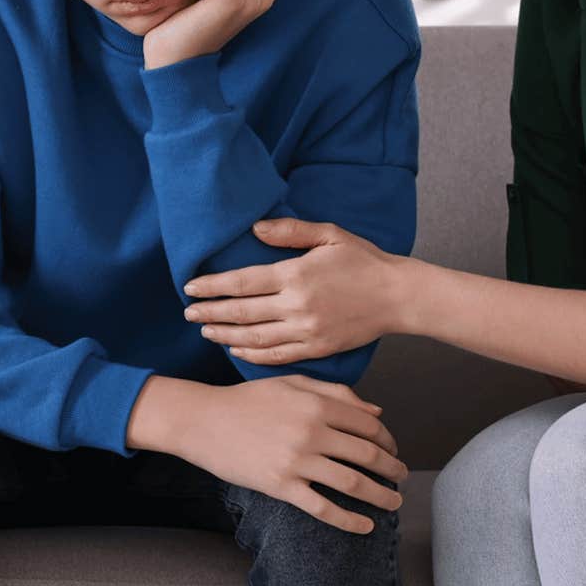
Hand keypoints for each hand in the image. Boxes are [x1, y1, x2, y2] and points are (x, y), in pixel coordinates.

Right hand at [177, 375, 408, 533]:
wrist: (204, 421)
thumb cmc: (248, 399)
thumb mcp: (292, 383)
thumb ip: (336, 393)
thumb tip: (376, 412)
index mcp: (318, 405)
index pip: (369, 426)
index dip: (389, 440)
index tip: (394, 451)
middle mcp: (312, 432)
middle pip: (368, 455)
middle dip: (392, 470)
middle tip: (402, 478)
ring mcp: (297, 461)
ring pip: (352, 483)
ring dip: (380, 496)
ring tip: (394, 503)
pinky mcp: (281, 486)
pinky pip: (323, 508)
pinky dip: (349, 520)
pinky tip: (366, 526)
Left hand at [184, 218, 404, 363]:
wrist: (398, 296)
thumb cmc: (365, 261)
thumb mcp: (329, 234)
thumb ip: (290, 231)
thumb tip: (255, 229)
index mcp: (296, 274)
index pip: (242, 282)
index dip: (212, 286)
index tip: (190, 288)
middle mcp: (297, 306)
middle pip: (242, 312)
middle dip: (210, 312)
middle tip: (188, 314)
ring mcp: (307, 331)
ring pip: (254, 338)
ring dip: (225, 335)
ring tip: (205, 331)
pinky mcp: (317, 349)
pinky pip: (277, 356)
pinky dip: (252, 355)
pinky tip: (237, 349)